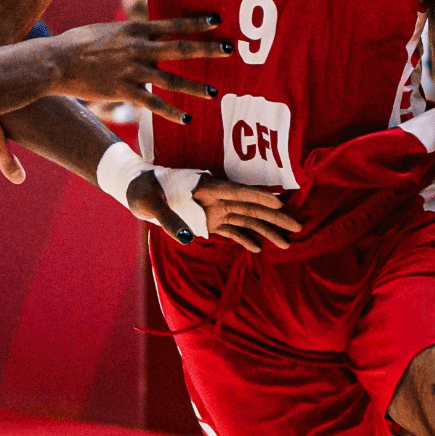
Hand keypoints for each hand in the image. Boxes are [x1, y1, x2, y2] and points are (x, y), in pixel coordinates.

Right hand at [48, 16, 228, 122]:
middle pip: (180, 49)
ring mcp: (132, 71)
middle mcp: (138, 48)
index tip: (217, 19)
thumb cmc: (79, 43)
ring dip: (195, 86)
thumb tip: (146, 25)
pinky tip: (186, 119)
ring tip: (214, 93)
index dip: (197, 23)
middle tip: (230, 50)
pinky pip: (154, 104)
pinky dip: (171, 112)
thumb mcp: (108, 28)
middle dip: (207, 50)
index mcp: (135, 29)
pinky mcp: (124, 91)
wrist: (56, 62)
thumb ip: (131, 31)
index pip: (173, 24)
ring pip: (172, 79)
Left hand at [123, 173, 300, 250]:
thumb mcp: (152, 204)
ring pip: (246, 219)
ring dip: (266, 230)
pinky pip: (231, 229)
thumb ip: (170, 220)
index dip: (258, 197)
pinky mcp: (209, 220)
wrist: (136, 188)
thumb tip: (186, 238)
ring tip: (287, 243)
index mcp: (205, 187)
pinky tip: (258, 249)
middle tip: (298, 226)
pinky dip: (244, 238)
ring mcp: (214, 209)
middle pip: (249, 207)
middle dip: (274, 217)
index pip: (236, 192)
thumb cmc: (144, 190)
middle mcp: (215, 197)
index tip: (279, 202)